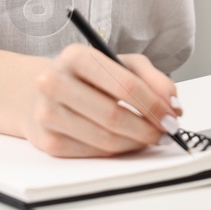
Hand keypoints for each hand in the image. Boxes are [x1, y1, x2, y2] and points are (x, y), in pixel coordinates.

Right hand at [21, 44, 182, 157]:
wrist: (38, 92)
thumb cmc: (85, 76)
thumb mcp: (118, 64)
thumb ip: (151, 77)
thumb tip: (172, 103)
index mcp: (75, 56)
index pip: (123, 84)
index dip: (153, 104)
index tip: (171, 115)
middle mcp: (54, 82)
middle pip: (113, 115)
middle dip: (147, 128)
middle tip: (165, 132)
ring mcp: (47, 113)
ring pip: (104, 138)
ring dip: (135, 143)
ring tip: (149, 138)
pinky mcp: (47, 140)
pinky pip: (92, 152)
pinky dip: (116, 151)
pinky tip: (126, 143)